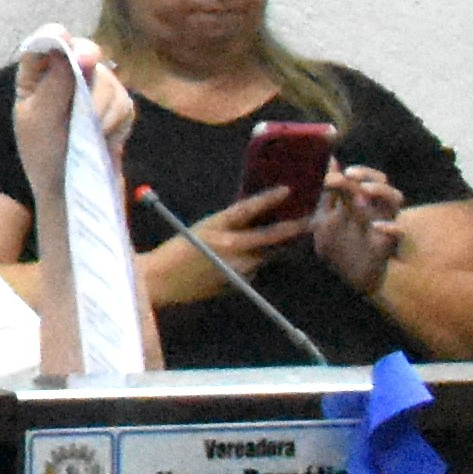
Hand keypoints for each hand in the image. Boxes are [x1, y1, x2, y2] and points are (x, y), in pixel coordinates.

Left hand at [10, 47, 136, 198]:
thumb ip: (53, 85)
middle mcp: (66, 77)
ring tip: (88, 132)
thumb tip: (65, 50)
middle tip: (86, 74)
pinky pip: (125, 103)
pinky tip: (103, 138)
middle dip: (87, 66)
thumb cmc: (44, 156)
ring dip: (100, 106)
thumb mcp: (39, 121)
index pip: (46, 43)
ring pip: (108, 79)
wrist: (71, 192)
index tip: (65, 40)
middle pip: (83, 54)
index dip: (56, 37)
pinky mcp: (117, 110)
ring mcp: (94, 92)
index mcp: (36, 76)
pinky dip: (114, 121)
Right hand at [150, 186, 302, 310]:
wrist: (160, 280)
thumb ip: (227, 225)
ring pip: (265, 256)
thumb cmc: (176, 250)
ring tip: (257, 248)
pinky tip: (232, 267)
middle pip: (271, 237)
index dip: (268, 199)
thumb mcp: (201, 229)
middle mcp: (231, 247)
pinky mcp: (241, 284)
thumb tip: (255, 218)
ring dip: (267, 251)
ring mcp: (238, 268)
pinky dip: (251, 266)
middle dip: (294, 228)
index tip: (288, 189)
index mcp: (216, 227)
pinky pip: (254, 270)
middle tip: (312, 221)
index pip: (247, 209)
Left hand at [311, 163, 407, 303]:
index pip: (366, 178)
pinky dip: (392, 227)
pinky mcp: (389, 243)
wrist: (351, 277)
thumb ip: (328, 193)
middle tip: (351, 176)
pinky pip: (399, 232)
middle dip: (369, 176)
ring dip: (381, 192)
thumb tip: (331, 162)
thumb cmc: (340, 244)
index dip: (357, 172)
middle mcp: (376, 208)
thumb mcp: (327, 217)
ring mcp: (385, 223)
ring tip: (363, 193)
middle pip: (381, 182)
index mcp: (361, 200)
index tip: (341, 173)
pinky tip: (376, 225)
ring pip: (395, 199)